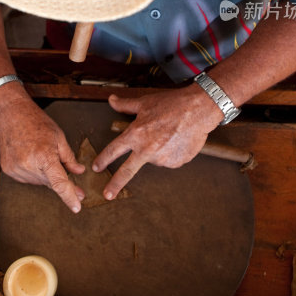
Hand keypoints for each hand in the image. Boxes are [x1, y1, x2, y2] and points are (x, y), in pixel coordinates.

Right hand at [0, 95, 85, 212]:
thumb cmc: (37, 123)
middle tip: (76, 188)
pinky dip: (34, 173)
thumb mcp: (59, 137)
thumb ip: (69, 158)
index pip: (59, 183)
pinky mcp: (8, 170)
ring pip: (39, 182)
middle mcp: (28, 165)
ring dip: (46, 176)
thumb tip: (79, 172)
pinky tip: (33, 159)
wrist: (11, 115)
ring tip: (43, 156)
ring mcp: (16, 169)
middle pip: (50, 183)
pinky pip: (27, 179)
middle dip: (62, 184)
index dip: (69, 196)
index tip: (77, 207)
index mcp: (44, 156)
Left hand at [92, 86, 223, 199]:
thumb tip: (111, 100)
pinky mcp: (176, 163)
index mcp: (136, 135)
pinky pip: (170, 160)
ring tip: (169, 134)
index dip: (103, 159)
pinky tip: (177, 139)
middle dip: (115, 184)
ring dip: (157, 150)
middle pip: (127, 171)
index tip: (96, 167)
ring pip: (154, 158)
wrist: (198, 110)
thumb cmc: (172, 104)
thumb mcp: (145, 102)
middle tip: (107, 194)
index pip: (114, 150)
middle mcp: (147, 149)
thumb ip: (125, 105)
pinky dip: (171, 152)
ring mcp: (162, 158)